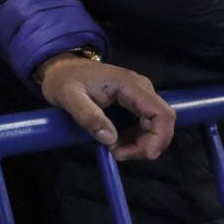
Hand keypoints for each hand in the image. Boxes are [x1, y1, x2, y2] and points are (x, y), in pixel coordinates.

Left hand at [38, 57, 174, 161]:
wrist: (61, 68)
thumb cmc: (63, 80)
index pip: (161, 113)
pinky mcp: (136, 102)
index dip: (159, 137)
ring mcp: (140, 94)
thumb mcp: (68, 97)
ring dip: (141, 144)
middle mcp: (141, 88)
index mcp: (129, 84)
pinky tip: (117, 143)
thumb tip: (110, 139)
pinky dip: (136, 139)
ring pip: (156, 126)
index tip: (144, 155)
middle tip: (119, 154)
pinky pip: (146, 125)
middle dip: (147, 145)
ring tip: (114, 150)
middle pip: (162, 122)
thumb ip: (87, 116)